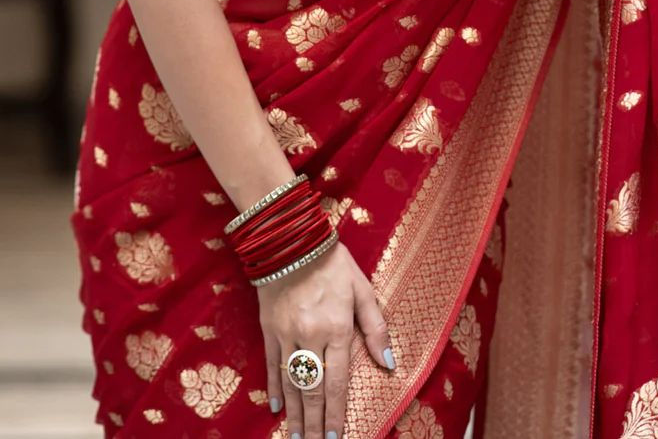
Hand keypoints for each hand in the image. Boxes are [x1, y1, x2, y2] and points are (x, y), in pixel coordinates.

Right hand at [259, 238, 393, 438]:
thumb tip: (389, 363)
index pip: (337, 382)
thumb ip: (375, 327)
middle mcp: (310, 337)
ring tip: (297, 438)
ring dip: (295, 414)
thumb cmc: (333, 263)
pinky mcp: (269, 329)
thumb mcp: (362, 289)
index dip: (336, 413)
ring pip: (291, 383)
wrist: (292, 239)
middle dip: (315, 423)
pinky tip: (277, 408)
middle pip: (313, 390)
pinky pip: (271, 365)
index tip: (337, 437)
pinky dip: (274, 388)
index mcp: (336, 328)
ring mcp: (286, 334)